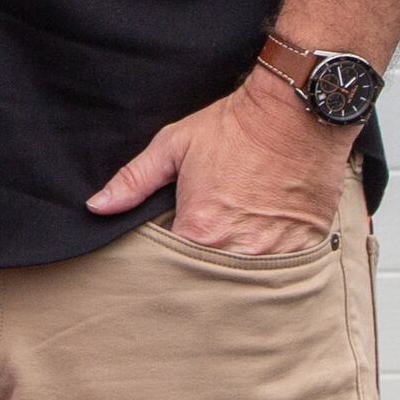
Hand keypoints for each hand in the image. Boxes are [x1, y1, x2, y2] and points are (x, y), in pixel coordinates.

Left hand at [86, 70, 353, 256]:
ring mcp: (275, 255)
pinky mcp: (304, 252)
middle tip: (198, 254)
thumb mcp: (173, 146)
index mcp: (199, 230)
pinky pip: (279, 275)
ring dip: (233, 276)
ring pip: (244, 284)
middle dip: (198, 276)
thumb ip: (132, 181)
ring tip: (229, 250)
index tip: (165, 251)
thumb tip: (96, 206)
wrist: (294, 115)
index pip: (170, 267)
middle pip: (208, 282)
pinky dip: (268, 270)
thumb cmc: (231, 129)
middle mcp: (237, 251)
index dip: (165, 262)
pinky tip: (261, 248)